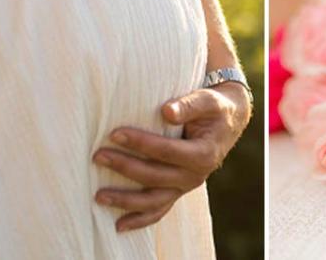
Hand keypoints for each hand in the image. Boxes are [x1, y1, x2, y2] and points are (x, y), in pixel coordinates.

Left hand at [93, 82, 251, 231]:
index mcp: (203, 154)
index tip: (115, 134)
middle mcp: (195, 176)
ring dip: (126, 200)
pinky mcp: (177, 192)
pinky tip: (119, 225)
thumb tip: (167, 111)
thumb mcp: (207, 100)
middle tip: (98, 156)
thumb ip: (189, 105)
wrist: (226, 123)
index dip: (141, 143)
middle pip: (155, 176)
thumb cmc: (213, 109)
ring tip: (99, 196)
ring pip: (154, 201)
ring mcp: (185, 187)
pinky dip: (139, 220)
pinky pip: (158, 211)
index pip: (167, 151)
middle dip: (124, 167)